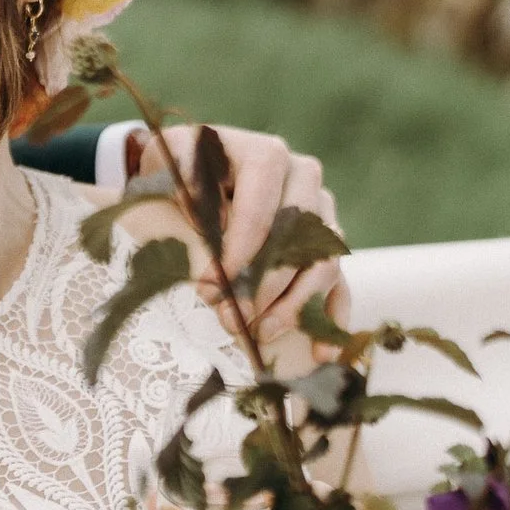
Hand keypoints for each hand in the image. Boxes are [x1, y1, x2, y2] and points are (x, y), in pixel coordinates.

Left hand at [142, 124, 348, 342]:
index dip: (240, 251)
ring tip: (261, 335)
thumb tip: (207, 224)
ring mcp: (322, 214)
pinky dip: (332, 320)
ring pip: (324, 264)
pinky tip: (319, 353)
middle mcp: (304, 180)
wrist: (198, 167)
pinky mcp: (327, 247)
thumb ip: (184, 183)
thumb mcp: (170, 162)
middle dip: (265, 285)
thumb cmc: (181, 167)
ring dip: (294, 306)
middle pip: (300, 238)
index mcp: (267, 156)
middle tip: (231, 318)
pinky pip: (340, 284)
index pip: (262, 207)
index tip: (212, 287)